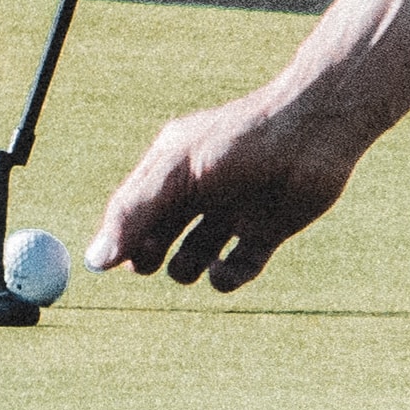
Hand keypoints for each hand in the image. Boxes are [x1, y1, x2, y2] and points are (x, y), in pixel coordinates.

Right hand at [85, 91, 359, 292]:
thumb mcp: (177, 172)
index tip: (110, 266)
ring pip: (192, 257)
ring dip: (185, 270)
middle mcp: (199, 189)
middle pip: (158, 236)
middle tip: (149, 263)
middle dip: (148, 255)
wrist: (314, 132)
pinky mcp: (265, 231)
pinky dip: (224, 278)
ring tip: (192, 263)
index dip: (120, 237)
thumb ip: (134, 213)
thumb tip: (95, 261)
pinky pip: (235, 268)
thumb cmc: (242, 139)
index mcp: (172, 165)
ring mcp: (232, 211)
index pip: (132, 209)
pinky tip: (222, 270)